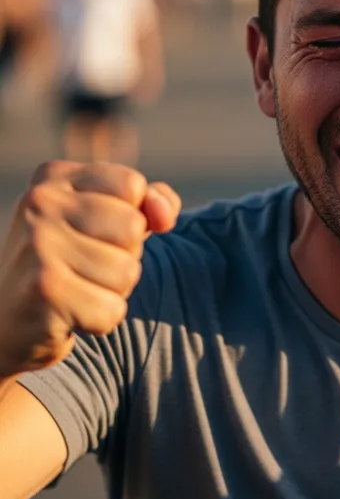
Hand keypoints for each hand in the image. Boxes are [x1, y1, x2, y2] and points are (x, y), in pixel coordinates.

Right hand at [0, 161, 180, 378]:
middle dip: (124, 256)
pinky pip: (112, 309)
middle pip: (132, 228)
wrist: (5, 321)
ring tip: (77, 288)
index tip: (99, 233)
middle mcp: (40, 202)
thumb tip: (165, 215)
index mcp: (55, 177)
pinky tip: (69, 314)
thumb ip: (150, 203)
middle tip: (85, 267)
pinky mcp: (44, 289)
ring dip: (113, 290)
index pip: (132, 185)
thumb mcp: (110, 220)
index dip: (133, 216)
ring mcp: (38, 245)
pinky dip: (101, 319)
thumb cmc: (72, 262)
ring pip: (127, 271)